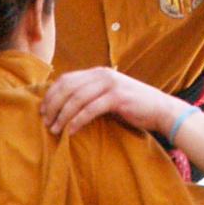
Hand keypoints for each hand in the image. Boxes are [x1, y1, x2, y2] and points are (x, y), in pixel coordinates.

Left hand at [41, 67, 180, 140]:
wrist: (160, 110)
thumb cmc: (132, 107)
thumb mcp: (108, 96)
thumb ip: (90, 95)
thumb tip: (66, 106)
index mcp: (97, 73)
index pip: (66, 79)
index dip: (51, 94)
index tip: (43, 110)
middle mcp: (102, 75)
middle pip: (68, 88)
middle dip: (53, 105)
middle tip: (45, 122)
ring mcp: (110, 85)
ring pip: (76, 99)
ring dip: (62, 116)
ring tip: (54, 129)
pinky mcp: (117, 98)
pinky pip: (90, 110)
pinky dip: (77, 121)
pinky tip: (70, 131)